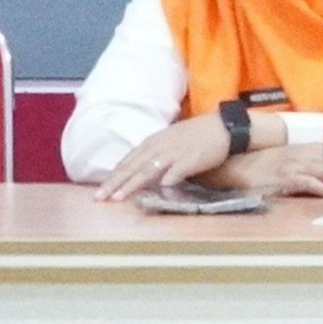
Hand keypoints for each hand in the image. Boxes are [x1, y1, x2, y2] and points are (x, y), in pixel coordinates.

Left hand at [94, 111, 235, 202]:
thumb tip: (139, 172)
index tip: (100, 190)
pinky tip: (161, 189)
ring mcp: (175, 153)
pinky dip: (168, 179)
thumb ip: (154, 155)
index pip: (128, 161)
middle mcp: (159, 147)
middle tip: (99, 197)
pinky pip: (177, 170)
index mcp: (153, 142)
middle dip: (115, 183)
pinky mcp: (191, 159)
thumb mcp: (169, 141)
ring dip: (133, 184)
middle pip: (133, 167)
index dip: (113, 176)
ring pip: (148, 170)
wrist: (223, 126)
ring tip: (119, 197)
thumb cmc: (196, 135)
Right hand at [211, 142, 322, 198]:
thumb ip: (301, 163)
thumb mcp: (281, 159)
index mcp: (301, 151)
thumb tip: (320, 174)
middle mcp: (301, 157)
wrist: (232, 166)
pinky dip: (322, 189)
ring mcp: (294, 167)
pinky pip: (308, 183)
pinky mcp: (286, 180)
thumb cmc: (257, 166)